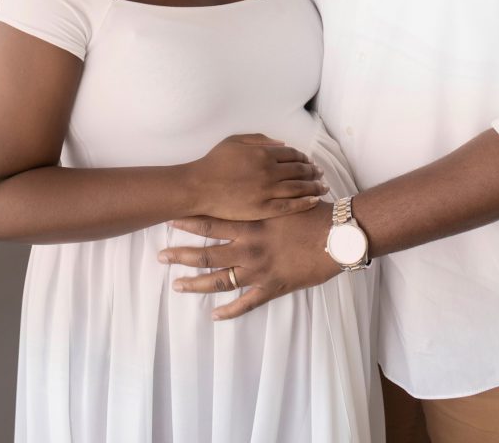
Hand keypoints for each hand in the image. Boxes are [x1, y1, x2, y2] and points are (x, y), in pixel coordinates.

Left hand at [159, 201, 338, 318]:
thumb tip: (250, 184)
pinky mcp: (272, 287)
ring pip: (220, 281)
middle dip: (182, 255)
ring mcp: (259, 271)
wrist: (337, 236)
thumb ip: (264, 195)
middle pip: (208, 253)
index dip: (189, 221)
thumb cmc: (313, 213)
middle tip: (161, 256)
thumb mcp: (285, 197)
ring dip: (196, 284)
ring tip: (177, 286)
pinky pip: (246, 304)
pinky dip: (229, 311)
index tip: (170, 219)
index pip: (213, 222)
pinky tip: (215, 315)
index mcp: (252, 223)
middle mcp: (250, 248)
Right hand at [188, 134, 327, 220]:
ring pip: (299, 188)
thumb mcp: (235, 141)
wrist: (199, 187)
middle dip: (313, 171)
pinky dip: (305, 203)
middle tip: (321, 174)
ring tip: (323, 187)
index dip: (304, 158)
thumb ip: (260, 139)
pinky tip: (314, 201)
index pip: (293, 155)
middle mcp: (270, 171)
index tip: (310, 161)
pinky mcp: (263, 209)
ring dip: (314, 186)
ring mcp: (267, 191)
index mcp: (264, 154)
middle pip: (300, 170)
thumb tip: (283, 143)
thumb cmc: (214, 163)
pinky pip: (290, 206)